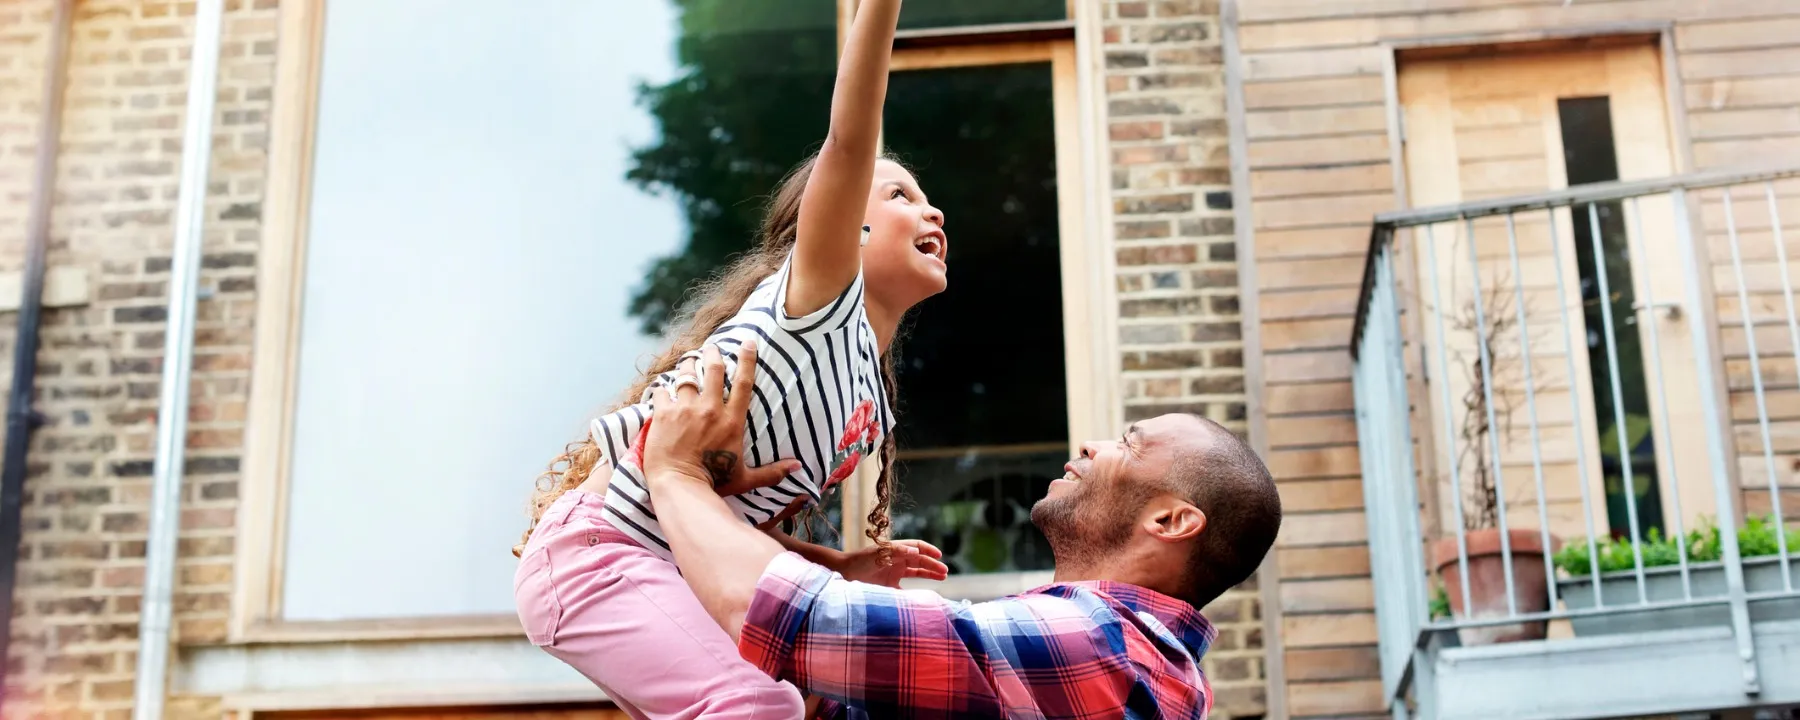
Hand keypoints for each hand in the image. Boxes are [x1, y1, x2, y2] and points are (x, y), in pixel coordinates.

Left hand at [643, 341, 797, 495]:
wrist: (678, 487)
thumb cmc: (713, 484)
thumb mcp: (746, 478)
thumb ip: (772, 472)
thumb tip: (798, 466)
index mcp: (731, 421)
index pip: (743, 383)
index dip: (747, 359)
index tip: (748, 342)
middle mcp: (709, 409)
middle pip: (713, 369)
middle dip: (713, 354)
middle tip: (712, 348)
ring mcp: (685, 409)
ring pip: (686, 374)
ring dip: (688, 365)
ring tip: (688, 361)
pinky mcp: (663, 414)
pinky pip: (661, 390)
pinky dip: (662, 388)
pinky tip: (662, 389)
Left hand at [827, 539, 948, 588]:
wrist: (842, 574)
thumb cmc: (858, 561)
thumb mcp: (878, 554)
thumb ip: (896, 552)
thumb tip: (916, 551)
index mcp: (895, 550)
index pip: (916, 546)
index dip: (929, 550)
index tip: (939, 557)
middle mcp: (896, 560)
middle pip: (919, 560)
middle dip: (933, 565)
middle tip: (945, 572)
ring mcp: (893, 573)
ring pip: (916, 572)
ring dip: (928, 574)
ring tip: (942, 577)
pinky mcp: (888, 586)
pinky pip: (905, 588)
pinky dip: (914, 592)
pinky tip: (923, 596)